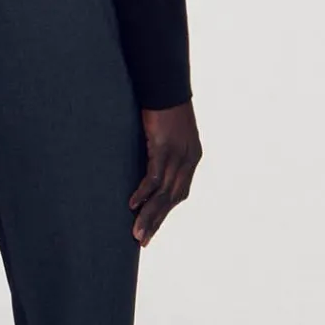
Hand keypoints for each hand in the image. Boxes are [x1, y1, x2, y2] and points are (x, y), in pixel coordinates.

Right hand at [129, 99, 201, 245]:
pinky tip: (132, 204)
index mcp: (191, 158)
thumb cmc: (164, 106)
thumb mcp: (168, 132)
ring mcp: (177, 154)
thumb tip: (148, 164)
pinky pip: (154, 176)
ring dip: (149, 214)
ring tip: (136, 232)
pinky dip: (143, 193)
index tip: (151, 228)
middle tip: (143, 240)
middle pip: (173, 198)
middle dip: (157, 221)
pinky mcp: (164, 146)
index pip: (179, 193)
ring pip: (164, 193)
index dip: (165, 212)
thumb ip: (163, 151)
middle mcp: (188, 159)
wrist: (166, 84)